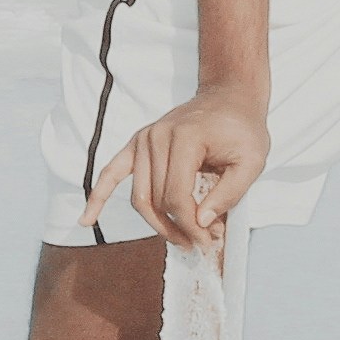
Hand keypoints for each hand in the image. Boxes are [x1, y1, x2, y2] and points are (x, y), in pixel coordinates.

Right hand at [89, 85, 271, 249]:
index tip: (211, 239)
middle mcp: (156, 137)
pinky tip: (86, 220)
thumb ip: (229, 194)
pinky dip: (98, 197)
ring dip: (157, 224)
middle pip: (157, 200)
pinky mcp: (137, 144)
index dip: (192, 225)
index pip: (176, 196)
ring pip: (140, 197)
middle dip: (180, 227)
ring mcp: (143, 140)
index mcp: (184, 138)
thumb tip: (201, 223)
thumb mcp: (252, 161)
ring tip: (181, 239)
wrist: (229, 98)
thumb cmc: (242, 129)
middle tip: (204, 241)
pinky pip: (111, 173)